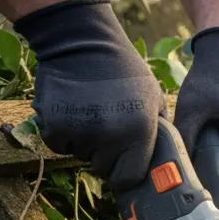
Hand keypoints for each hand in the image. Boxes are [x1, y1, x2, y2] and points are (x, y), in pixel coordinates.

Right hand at [14, 0, 165, 189]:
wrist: (83, 42)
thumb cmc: (123, 70)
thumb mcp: (153, 96)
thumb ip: (159, 130)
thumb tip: (164, 160)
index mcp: (139, 132)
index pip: (129, 178)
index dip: (124, 173)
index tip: (121, 165)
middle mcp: (111, 137)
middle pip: (103, 169)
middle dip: (103, 155)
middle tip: (104, 128)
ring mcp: (81, 132)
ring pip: (80, 155)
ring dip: (83, 142)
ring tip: (88, 112)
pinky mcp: (54, 126)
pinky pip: (59, 145)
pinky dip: (62, 133)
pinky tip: (70, 109)